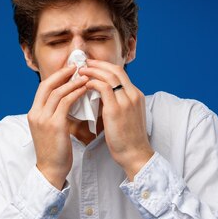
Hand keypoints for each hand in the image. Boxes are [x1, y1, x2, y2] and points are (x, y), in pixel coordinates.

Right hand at [27, 65, 88, 189]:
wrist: (51, 170)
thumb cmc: (55, 151)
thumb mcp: (50, 129)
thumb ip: (54, 115)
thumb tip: (67, 101)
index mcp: (33, 113)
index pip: (43, 88)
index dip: (56, 77)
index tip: (69, 70)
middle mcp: (36, 114)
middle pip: (47, 85)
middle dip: (62, 74)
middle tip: (77, 66)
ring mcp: (43, 119)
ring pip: (57, 92)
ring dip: (72, 82)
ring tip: (85, 76)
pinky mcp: (54, 125)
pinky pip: (66, 103)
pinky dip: (76, 93)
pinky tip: (85, 89)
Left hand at [79, 60, 153, 180]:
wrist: (135, 154)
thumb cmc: (128, 140)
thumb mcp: (126, 117)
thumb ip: (117, 105)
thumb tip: (101, 99)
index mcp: (136, 96)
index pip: (120, 74)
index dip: (105, 67)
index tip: (93, 67)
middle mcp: (133, 95)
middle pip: (116, 70)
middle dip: (98, 64)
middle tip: (85, 64)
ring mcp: (126, 101)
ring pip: (109, 76)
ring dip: (93, 71)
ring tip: (81, 71)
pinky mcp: (116, 109)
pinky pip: (103, 87)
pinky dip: (92, 83)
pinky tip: (84, 85)